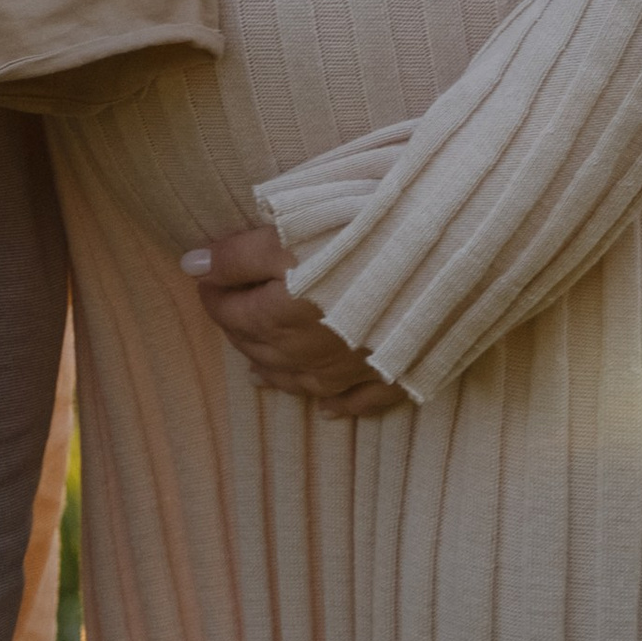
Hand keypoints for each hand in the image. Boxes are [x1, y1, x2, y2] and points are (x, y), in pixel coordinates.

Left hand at [182, 224, 411, 417]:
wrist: (451, 259)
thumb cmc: (367, 233)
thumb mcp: (294, 230)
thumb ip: (238, 255)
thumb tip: (190, 266)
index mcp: (284, 314)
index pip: (232, 306)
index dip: (214, 287)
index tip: (205, 270)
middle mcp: (313, 352)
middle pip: (261, 345)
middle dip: (238, 325)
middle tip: (227, 304)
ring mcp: (355, 370)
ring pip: (300, 380)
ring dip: (274, 369)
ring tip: (255, 364)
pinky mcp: (396, 376)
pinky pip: (358, 403)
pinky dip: (337, 406)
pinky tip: (326, 410)